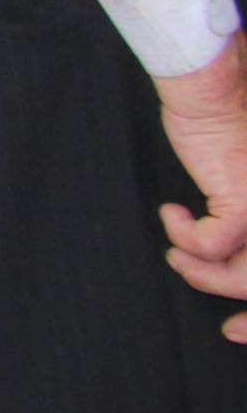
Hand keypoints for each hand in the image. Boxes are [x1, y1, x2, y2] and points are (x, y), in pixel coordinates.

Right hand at [158, 41, 246, 337]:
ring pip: (244, 275)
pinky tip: (172, 215)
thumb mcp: (246, 182)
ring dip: (202, 274)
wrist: (213, 83)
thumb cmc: (229, 125)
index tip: (239, 329)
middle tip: (227, 329)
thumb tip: (231, 259)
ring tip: (179, 257)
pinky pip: (209, 246)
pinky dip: (183, 238)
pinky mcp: (243, 202)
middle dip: (244, 311)